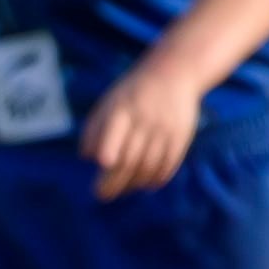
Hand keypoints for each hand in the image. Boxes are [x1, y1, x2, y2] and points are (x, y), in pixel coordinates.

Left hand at [82, 60, 200, 199]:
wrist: (174, 73)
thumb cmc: (131, 94)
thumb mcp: (108, 102)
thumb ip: (94, 129)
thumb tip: (87, 158)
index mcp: (123, 110)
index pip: (114, 136)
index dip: (108, 154)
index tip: (102, 166)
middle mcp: (145, 120)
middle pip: (129, 159)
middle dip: (114, 182)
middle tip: (102, 195)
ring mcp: (165, 130)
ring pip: (148, 167)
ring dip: (133, 184)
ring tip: (122, 190)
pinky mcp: (181, 137)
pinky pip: (168, 165)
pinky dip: (155, 179)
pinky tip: (145, 185)